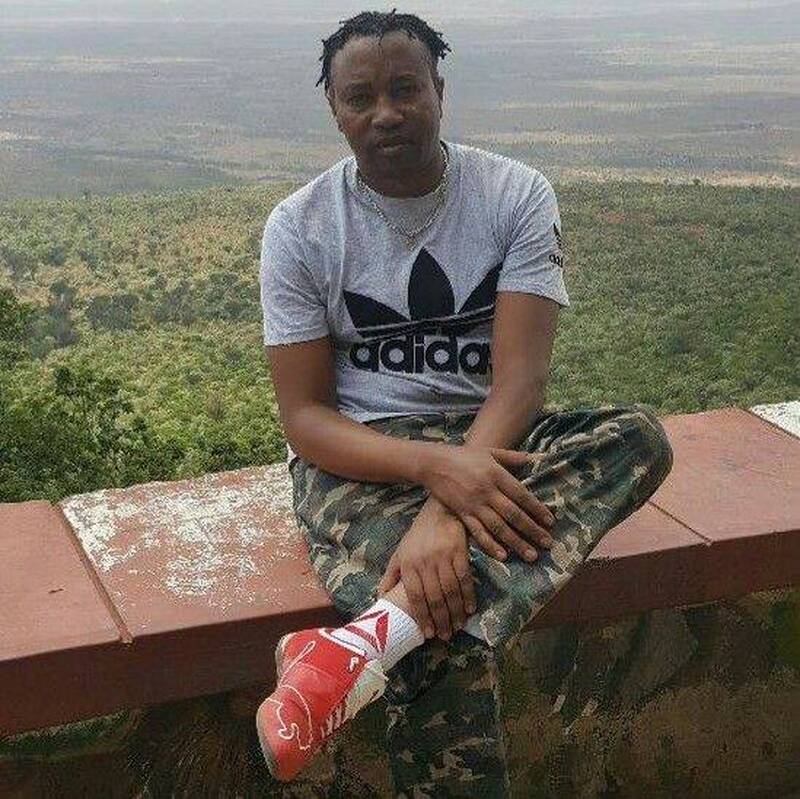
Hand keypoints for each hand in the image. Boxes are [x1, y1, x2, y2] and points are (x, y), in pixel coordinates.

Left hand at [377, 500, 475, 640]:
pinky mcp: (459, 552)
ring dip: (455, 612)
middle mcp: (424, 562)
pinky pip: (464, 579)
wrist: (438, 511)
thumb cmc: (418, 535)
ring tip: (457, 626)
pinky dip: (468, 596)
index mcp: (408, 564)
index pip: (415, 596)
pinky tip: (470, 608)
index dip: (422, 616)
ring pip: (450, 591)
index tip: (428, 633)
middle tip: (446, 635)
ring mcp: (442, 557)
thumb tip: (380, 598)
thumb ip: (390, 576)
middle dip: (440, 620)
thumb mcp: (399, 553)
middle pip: (434, 597)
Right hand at [420, 444, 556, 563]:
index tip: (550, 522)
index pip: (521, 495)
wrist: (433, 463)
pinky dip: (490, 545)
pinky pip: (478, 532)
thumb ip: (513, 457)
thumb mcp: (490, 451)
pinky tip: (503, 556)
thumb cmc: (464, 456)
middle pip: (513, 514)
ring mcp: (474, 504)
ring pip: (499, 527)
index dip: (537, 509)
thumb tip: (536, 458)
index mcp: (496, 475)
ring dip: (516, 542)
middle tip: (548, 544)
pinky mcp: (462, 514)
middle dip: (532, 530)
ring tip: (531, 555)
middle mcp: (487, 491)